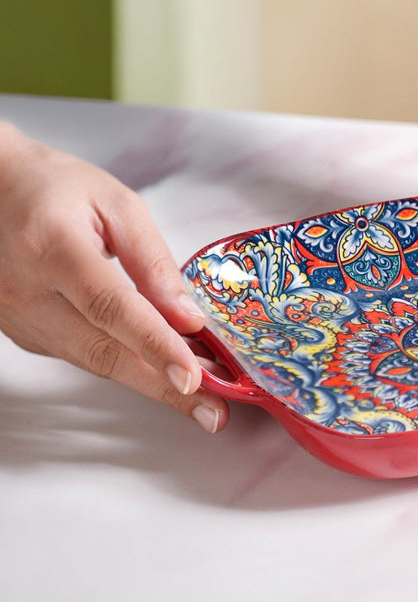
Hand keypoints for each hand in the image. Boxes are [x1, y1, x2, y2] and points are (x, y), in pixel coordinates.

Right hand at [0, 123, 228, 432]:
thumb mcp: (117, 205)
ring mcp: (18, 318)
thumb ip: (154, 262)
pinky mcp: (23, 333)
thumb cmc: (55, 187)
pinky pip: (81, 355)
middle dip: (164, 387)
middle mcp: (26, 291)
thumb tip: (189, 317)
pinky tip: (159, 369)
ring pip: (93, 362)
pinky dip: (125, 365)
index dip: (155, 345)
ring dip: (150, 382)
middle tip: (213, 413)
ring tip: (201, 398)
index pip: (111, 307)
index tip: (193, 377)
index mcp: (53, 248)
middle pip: (103, 351)